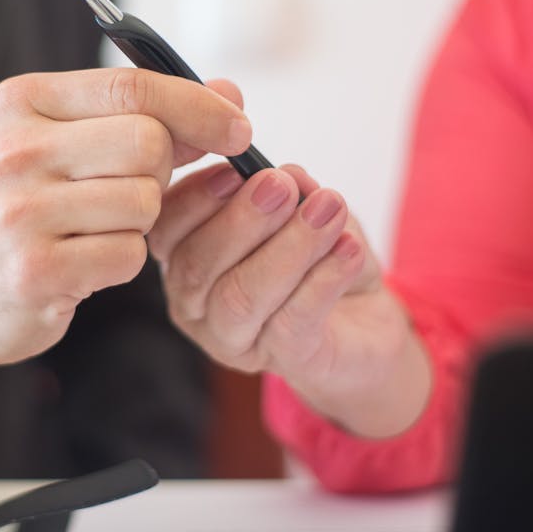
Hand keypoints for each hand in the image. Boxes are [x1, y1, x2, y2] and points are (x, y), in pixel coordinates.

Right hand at [0, 68, 251, 429]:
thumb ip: (147, 113)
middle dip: (161, 171)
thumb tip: (231, 96)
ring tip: (97, 227)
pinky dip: (124, 260)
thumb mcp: (70, 141)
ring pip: (144, 202)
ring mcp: (19, 213)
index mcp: (22, 101)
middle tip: (130, 191)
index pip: (133, 86)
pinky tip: (86, 262)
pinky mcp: (33, 272)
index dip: (199, 106)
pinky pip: (129, 255)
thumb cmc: (27, 205)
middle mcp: (13, 150)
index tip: (238, 129)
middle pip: (148, 143)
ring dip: (141, 222)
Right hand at [149, 162, 430, 438]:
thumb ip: (293, 191)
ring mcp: (235, 342)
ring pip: (242, 297)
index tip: (233, 169)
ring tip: (329, 208)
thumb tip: (289, 175)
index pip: (166, 231)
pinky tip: (349, 248)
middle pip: (198, 265)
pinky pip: (293, 322)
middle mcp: (196, 307)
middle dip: (242, 219)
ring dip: (289, 247)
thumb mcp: (306, 211)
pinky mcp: (285, 362)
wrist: (366, 323)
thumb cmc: (319, 260)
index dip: (194, 198)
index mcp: (184, 260)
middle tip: (281, 185)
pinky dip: (323, 280)